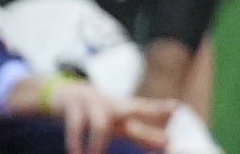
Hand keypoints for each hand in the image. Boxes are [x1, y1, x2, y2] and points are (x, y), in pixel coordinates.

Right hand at [10, 75, 174, 153]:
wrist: (61, 92)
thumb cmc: (97, 111)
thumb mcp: (118, 121)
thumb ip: (141, 133)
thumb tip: (167, 142)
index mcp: (123, 107)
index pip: (143, 107)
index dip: (160, 108)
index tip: (178, 107)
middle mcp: (110, 103)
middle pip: (130, 111)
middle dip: (143, 122)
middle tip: (162, 140)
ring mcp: (91, 102)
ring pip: (100, 124)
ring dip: (98, 143)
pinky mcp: (72, 105)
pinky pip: (76, 125)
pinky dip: (76, 141)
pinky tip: (77, 153)